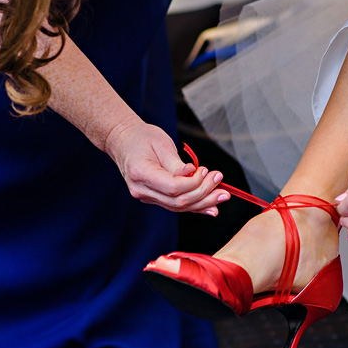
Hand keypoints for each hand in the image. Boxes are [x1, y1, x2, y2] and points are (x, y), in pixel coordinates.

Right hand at [105, 118, 227, 214]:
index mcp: (140, 173)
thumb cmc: (142, 138)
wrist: (124, 142)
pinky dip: (195, 207)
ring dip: (203, 202)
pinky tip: (211, 208)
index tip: (205, 170)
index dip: (193, 182)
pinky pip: (176, 205)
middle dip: (203, 193)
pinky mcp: (154, 197)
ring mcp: (147, 196)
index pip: (172, 187)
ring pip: (178, 206)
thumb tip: (192, 174)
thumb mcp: (161, 143)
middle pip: (177, 201)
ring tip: (222, 194)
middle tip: (220, 179)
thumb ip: (176, 163)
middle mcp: (141, 190)